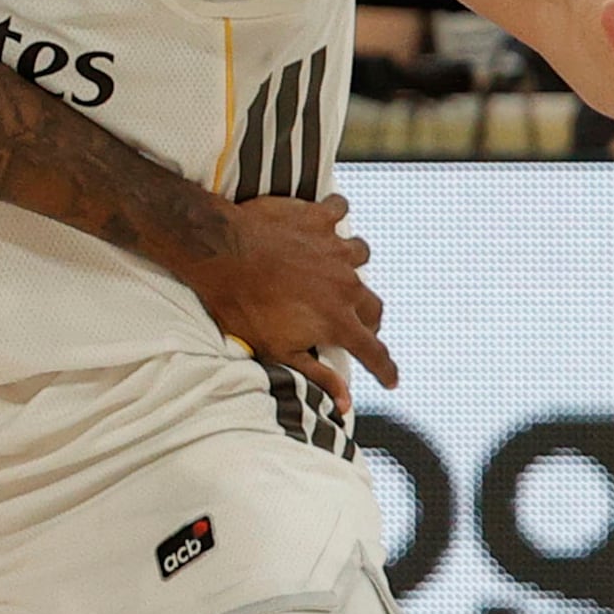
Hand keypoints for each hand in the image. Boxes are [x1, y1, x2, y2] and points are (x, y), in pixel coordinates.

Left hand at [179, 193, 395, 401]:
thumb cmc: (244, 306)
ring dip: (353, 266)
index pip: (373, 351)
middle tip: (352, 325)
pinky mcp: (320, 219)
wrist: (221, 254)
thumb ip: (318, 375)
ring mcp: (335, 249)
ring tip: (336, 270)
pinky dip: (335, 216)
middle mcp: (345, 285)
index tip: (391, 381)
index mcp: (337, 321)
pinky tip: (325, 222)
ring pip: (362, 256)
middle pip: (374, 307)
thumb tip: (345, 403)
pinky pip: (340, 210)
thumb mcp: (278, 351)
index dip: (385, 370)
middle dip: (368, 320)